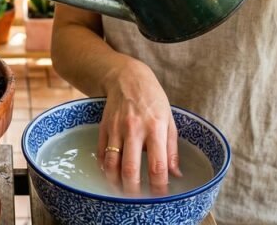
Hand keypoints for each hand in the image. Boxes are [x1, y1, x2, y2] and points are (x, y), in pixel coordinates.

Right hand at [98, 60, 181, 195]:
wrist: (126, 78)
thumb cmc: (153, 99)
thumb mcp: (169, 120)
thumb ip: (172, 149)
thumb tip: (175, 174)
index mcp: (155, 128)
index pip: (157, 166)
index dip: (158, 186)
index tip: (159, 196)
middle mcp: (134, 129)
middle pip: (131, 169)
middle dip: (133, 190)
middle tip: (137, 199)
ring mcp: (116, 128)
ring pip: (112, 164)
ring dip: (115, 182)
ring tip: (121, 191)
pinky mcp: (103, 127)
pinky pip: (101, 153)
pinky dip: (104, 168)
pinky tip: (110, 174)